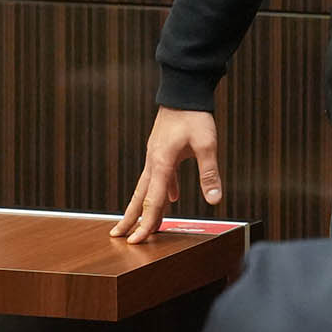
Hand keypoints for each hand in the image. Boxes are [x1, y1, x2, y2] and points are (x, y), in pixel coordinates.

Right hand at [111, 107, 220, 243]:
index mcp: (161, 163)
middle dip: (130, 218)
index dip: (145, 223)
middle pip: (139, 196)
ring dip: (142, 206)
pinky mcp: (162, 150)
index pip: (152, 201)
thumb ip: (209, 173)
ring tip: (138, 223)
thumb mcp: (206, 145)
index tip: (135, 241)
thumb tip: (214, 199)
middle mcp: (154, 161)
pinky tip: (171, 198)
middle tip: (118, 236)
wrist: (183, 91)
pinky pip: (159, 176)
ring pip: (146, 186)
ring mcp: (156, 155)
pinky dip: (162, 190)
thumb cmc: (194, 115)